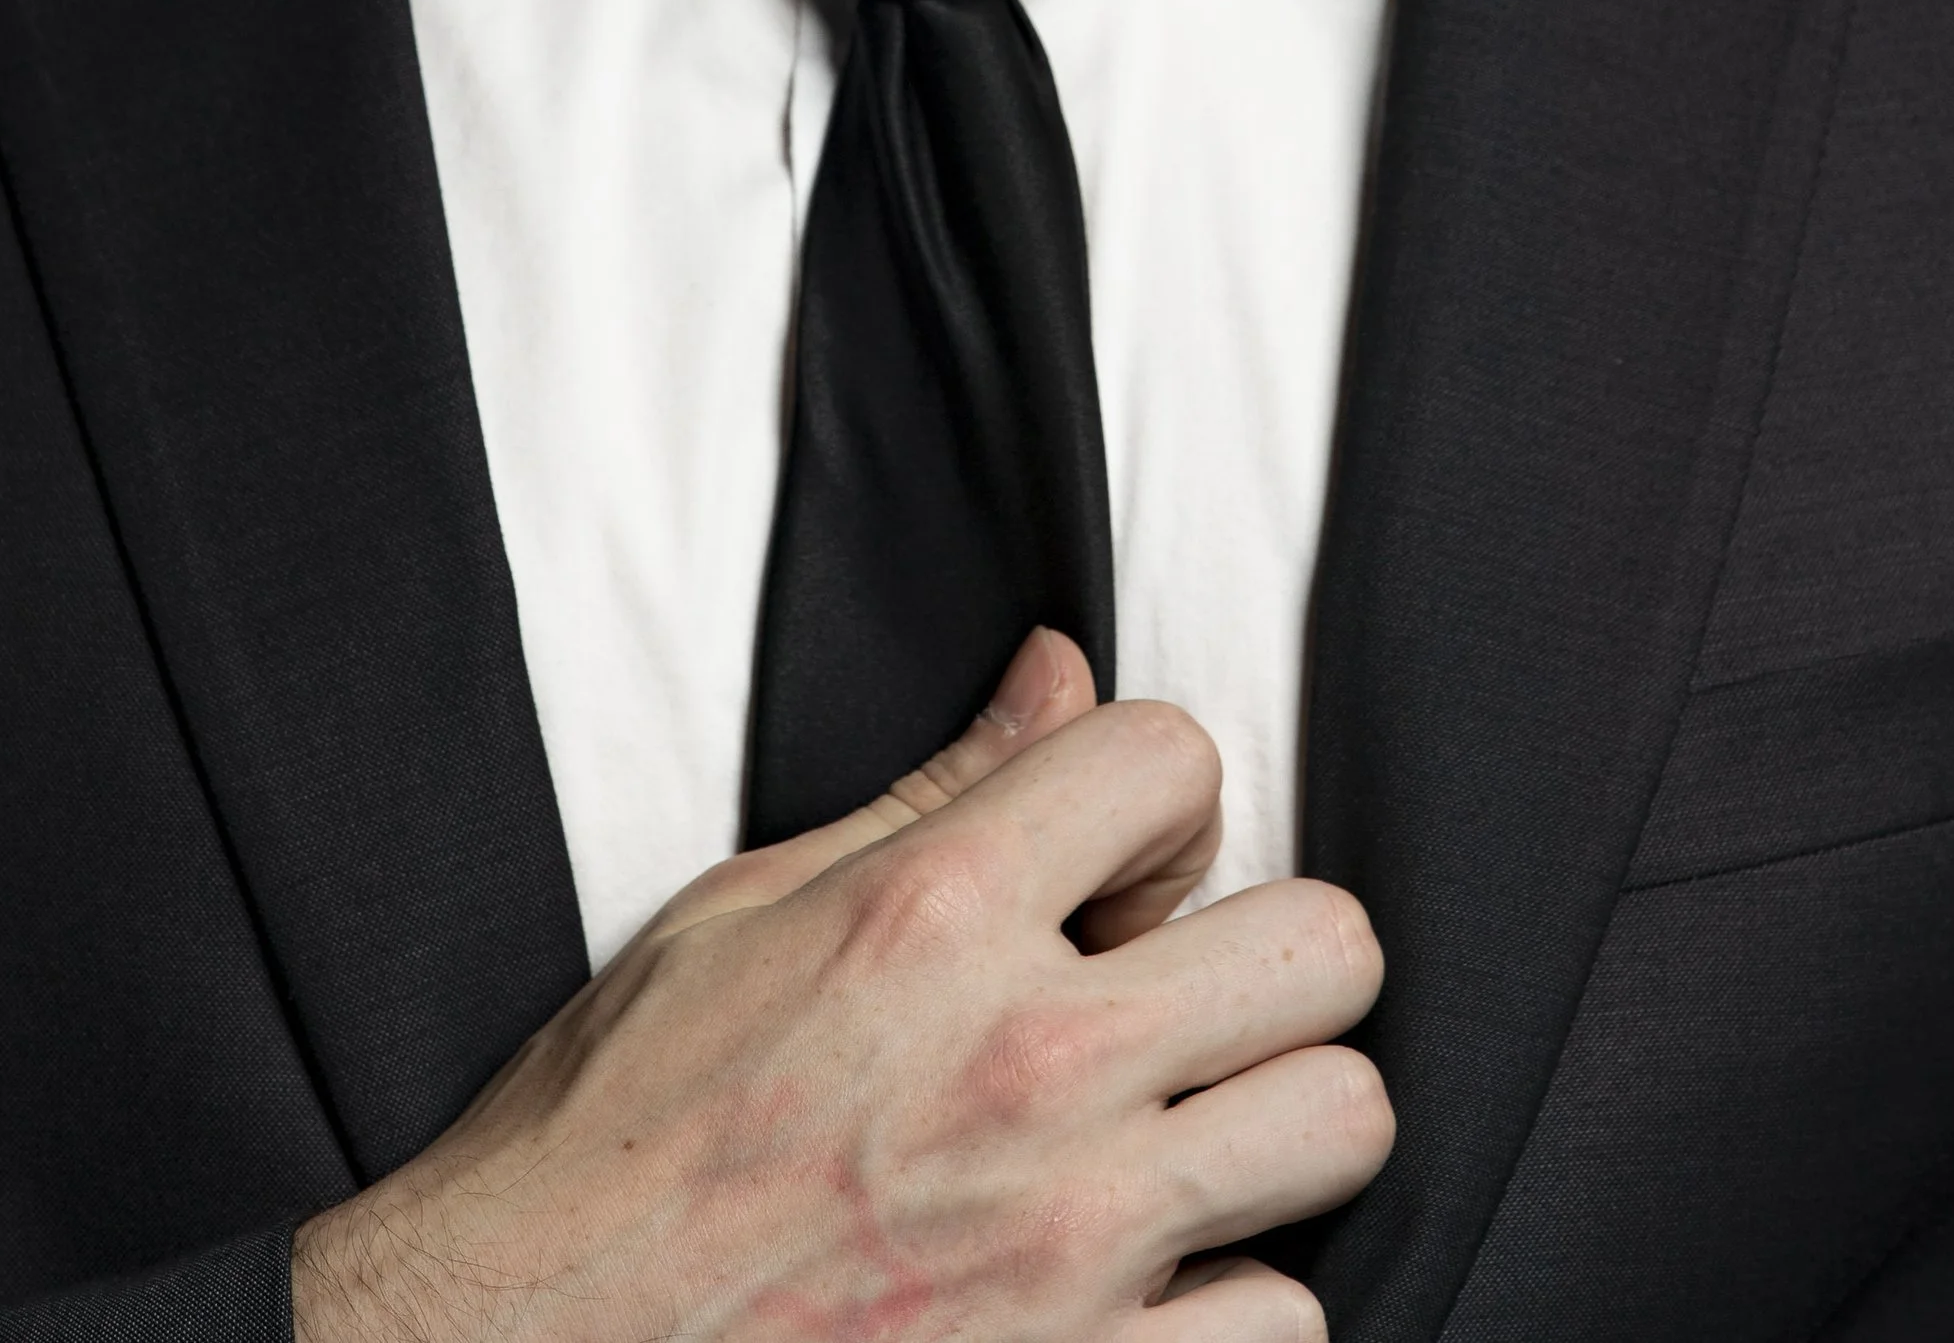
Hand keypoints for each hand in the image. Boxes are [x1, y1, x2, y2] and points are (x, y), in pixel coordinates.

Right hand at [293, 630, 1389, 1342]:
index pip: (1173, 757)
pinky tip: (1142, 1287)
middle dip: (1266, 954)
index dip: (1152, 796)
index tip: (1113, 859)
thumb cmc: (611, 1145)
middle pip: (1326, 946)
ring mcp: (1075, 1246)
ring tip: (1179, 1137)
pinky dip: (1232, 1304)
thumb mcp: (740, 917)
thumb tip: (1060, 676)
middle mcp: (1031, 1068)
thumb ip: (934, 797)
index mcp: (932, 919)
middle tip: (1183, 997)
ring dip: (1271, 1127)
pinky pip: (1290, 1318)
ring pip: (1341, 1123)